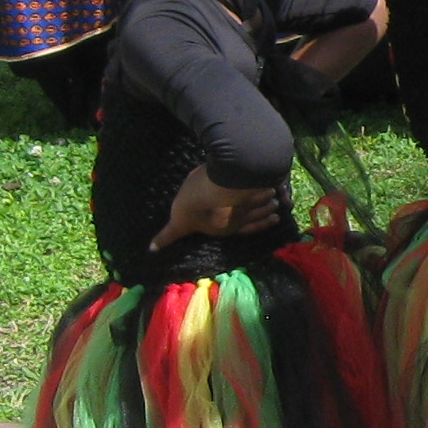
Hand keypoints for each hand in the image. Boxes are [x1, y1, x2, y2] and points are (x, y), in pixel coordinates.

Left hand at [152, 166, 285, 249]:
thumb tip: (152, 249)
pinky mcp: (257, 181)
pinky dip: (272, 186)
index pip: (242, 229)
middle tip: (276, 212)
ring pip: (263, 203)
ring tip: (276, 200)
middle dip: (265, 215)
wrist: (223, 178)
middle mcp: (243, 216)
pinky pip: (266, 186)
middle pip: (256, 217)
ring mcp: (252, 198)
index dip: (254, 227)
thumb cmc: (199, 201)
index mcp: (227, 227)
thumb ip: (169, 234)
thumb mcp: (179, 219)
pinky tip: (275, 183)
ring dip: (268, 203)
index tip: (266, 223)